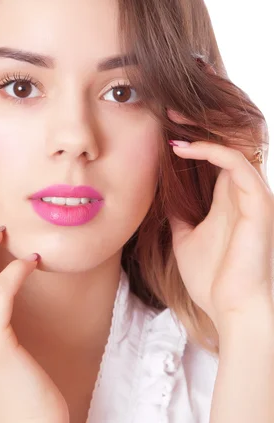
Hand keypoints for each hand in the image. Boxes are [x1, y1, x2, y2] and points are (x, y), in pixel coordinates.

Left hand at [166, 109, 273, 332]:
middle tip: (167, 112)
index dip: (192, 138)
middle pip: (226, 143)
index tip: (162, 129)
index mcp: (228, 199)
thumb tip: (164, 201)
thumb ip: (180, 216)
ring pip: (235, 145)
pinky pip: (237, 163)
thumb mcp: (186, 239)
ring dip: (203, 130)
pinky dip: (210, 151)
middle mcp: (243, 192)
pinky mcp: (259, 202)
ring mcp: (253, 195)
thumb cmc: (212, 279)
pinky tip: (183, 149)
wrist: (231, 310)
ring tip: (172, 121)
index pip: (214, 155)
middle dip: (198, 123)